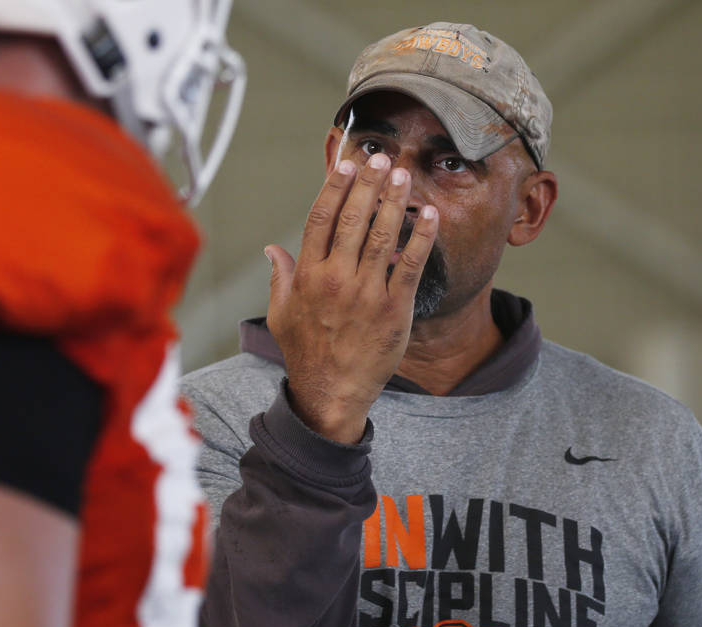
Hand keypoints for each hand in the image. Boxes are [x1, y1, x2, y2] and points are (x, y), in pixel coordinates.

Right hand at [264, 153, 437, 442]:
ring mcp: (366, 293)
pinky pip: (410, 266)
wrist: (331, 392)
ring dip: (395, 202)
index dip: (335, 188)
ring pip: (382, 236)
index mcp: (308, 276)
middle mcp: (336, 279)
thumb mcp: (280, 314)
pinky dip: (421, 238)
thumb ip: (279, 278)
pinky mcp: (393, 309)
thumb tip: (272, 249)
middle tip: (382, 158)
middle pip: (353, 219)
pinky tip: (430, 216)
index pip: (321, 219)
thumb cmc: (306, 353)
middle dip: (369, 184)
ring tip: (404, 176)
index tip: (346, 165)